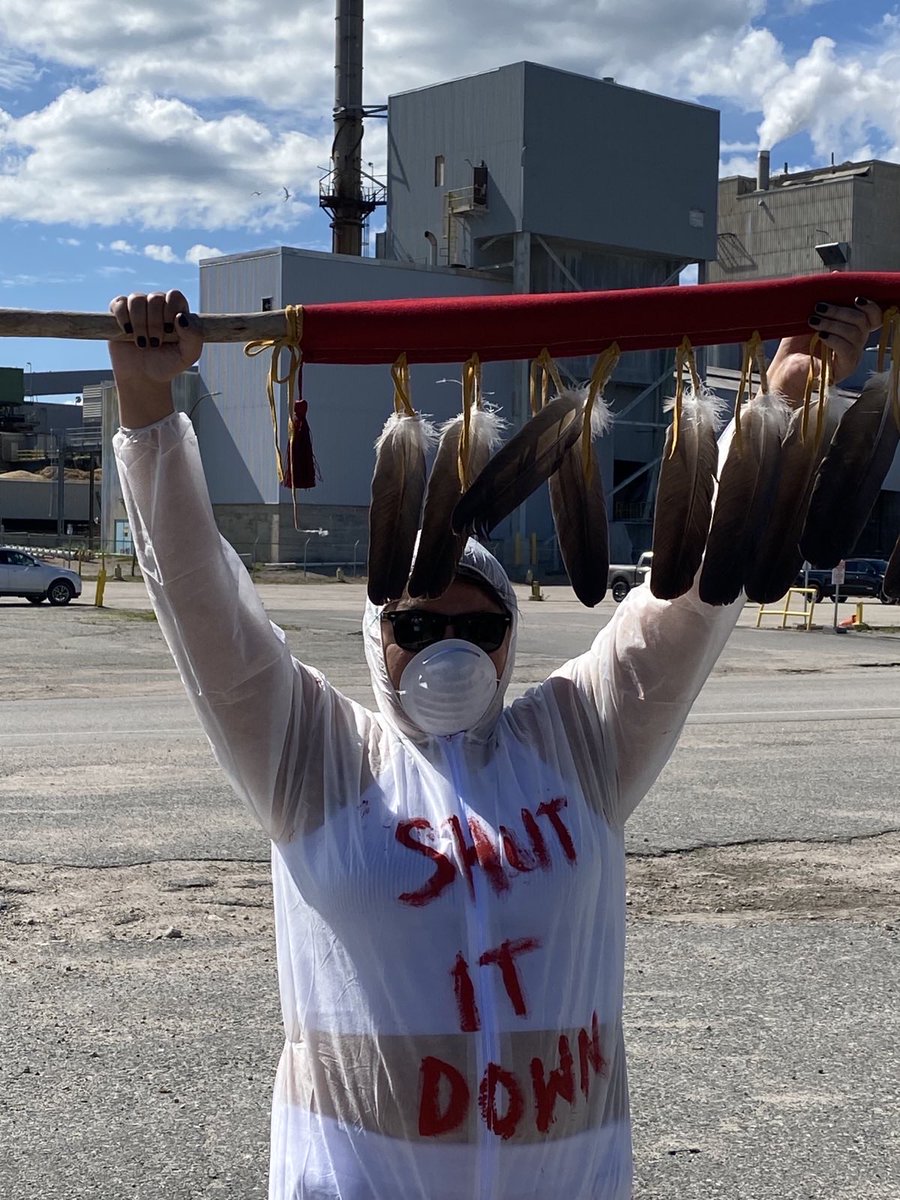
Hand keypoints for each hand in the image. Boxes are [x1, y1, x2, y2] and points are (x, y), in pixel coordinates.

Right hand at [109, 290, 203, 427]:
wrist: (144, 376)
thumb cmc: (168, 363)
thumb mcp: (188, 356)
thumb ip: (194, 337)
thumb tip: (181, 317)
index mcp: (176, 310)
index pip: (174, 296)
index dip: (170, 311)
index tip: (169, 332)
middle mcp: (158, 305)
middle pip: (155, 298)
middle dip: (155, 324)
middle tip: (155, 344)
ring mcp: (138, 307)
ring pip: (136, 299)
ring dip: (139, 323)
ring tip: (142, 343)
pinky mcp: (120, 313)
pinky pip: (119, 304)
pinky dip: (123, 318)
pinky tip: (128, 332)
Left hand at [768, 297, 881, 404]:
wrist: (781, 372)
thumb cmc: (793, 347)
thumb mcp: (806, 316)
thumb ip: (822, 298)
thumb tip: (835, 275)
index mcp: (850, 330)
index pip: (873, 316)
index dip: (869, 305)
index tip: (854, 297)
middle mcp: (854, 343)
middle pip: (863, 321)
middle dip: (841, 310)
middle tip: (818, 307)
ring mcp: (850, 356)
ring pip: (855, 332)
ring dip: (833, 322)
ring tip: (813, 321)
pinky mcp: (843, 369)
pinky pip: (848, 350)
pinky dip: (834, 339)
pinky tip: (821, 336)